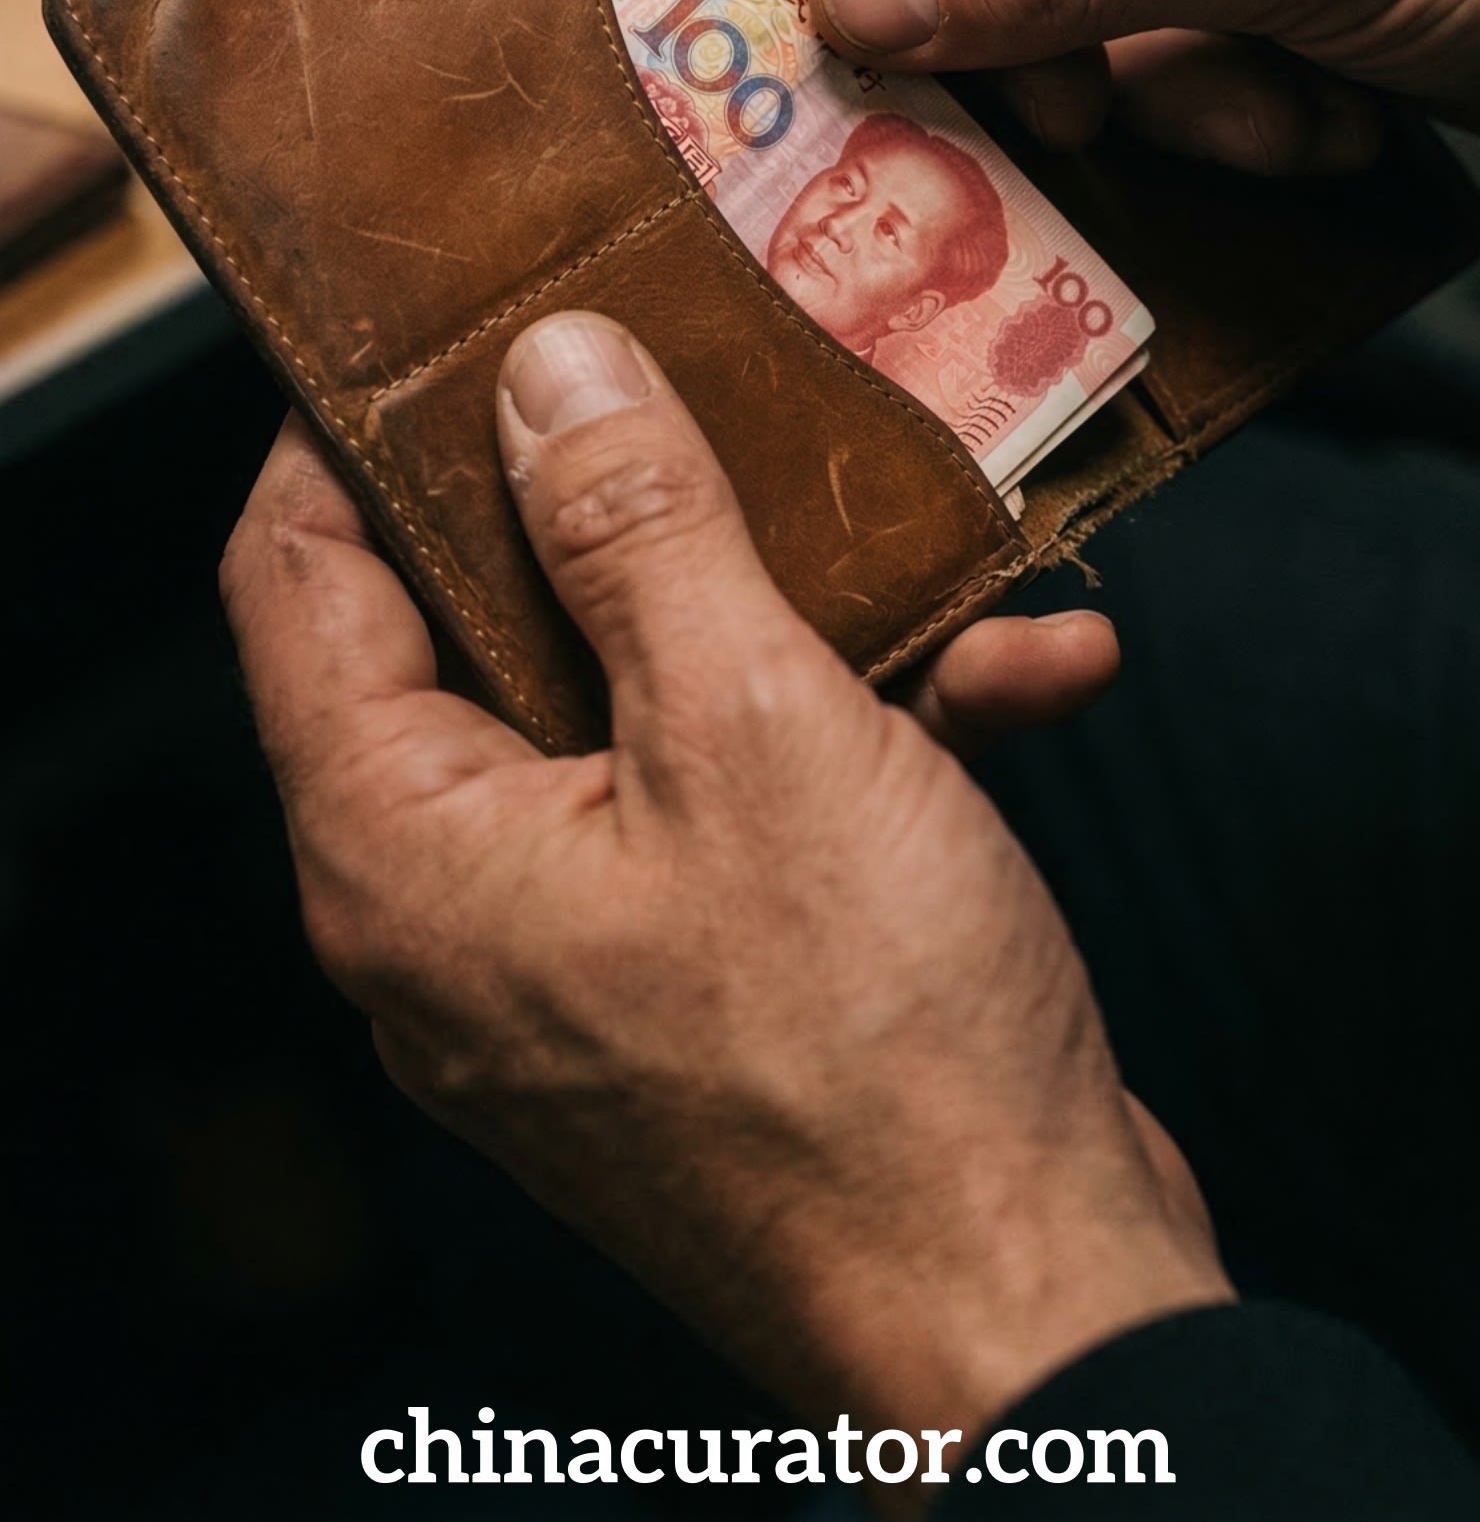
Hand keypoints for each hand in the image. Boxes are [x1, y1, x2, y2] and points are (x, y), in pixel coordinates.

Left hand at [221, 313, 1228, 1478]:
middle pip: (486, 619)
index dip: (357, 420)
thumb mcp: (756, 728)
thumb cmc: (877, 1057)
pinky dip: (878, 723)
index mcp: (406, 842)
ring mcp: (590, 941)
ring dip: (798, 604)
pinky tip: (1032, 670)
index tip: (455, 303)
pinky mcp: (713, 973)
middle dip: (621, 487)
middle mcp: (464, 899)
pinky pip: (752, 795)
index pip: (298, 574)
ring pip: (648, 696)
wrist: (1036, 1320)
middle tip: (700, 356)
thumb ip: (636, 527)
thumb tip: (547, 371)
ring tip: (925, 518)